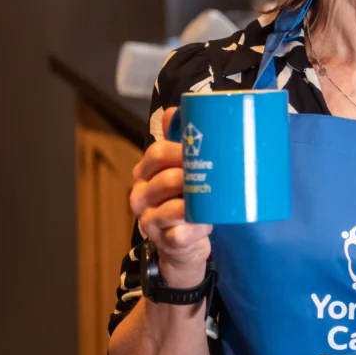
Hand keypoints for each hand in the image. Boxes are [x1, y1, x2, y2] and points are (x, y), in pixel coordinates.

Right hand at [129, 107, 213, 287]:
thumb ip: (180, 143)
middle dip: (188, 173)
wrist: (185, 245)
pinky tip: (208, 223)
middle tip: (213, 170)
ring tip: (211, 196)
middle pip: (162, 178)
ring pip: (169, 207)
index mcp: (146, 174)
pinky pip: (180, 233)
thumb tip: (174, 110)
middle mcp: (142, 197)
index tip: (204, 146)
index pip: (156, 153)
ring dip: (192, 201)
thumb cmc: (186, 201)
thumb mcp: (182, 171)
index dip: (179, 148)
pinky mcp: (166, 243)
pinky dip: (195, 228)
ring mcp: (151, 222)